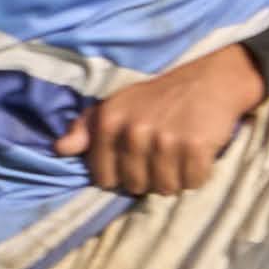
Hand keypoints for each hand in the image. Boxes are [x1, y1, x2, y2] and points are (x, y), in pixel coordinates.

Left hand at [56, 41, 264, 196]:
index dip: (120, 175)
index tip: (134, 161)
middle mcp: (133, 131)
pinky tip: (196, 155)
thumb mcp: (117, 105)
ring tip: (179, 155)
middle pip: (135, 186)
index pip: (104, 177)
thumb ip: (85, 128)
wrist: (209, 80)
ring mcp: (165, 140)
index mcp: (108, 122)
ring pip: (164, 188)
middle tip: (161, 156)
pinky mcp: (195, 147)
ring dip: (174, 178)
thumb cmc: (158, 97)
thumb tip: (59, 149)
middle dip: (149, 178)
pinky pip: (192, 183)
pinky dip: (197, 175)